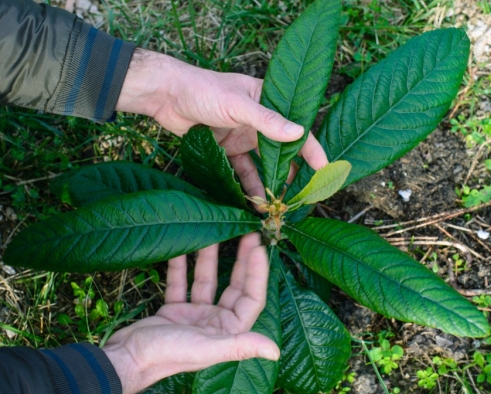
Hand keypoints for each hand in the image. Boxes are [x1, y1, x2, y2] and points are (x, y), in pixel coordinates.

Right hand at [102, 233, 278, 393]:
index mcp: (228, 332)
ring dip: (209, 259)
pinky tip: (181, 247)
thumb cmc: (167, 355)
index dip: (257, 273)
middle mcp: (215, 323)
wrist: (126, 359)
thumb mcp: (206, 348)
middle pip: (234, 286)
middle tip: (247, 234)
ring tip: (215, 233)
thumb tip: (275, 352)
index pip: (251, 298)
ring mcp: (195, 316)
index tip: (258, 247)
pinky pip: (181, 283)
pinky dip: (181, 266)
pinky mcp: (174, 310)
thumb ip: (240, 347)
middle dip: (241, 261)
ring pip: (206, 281)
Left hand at [116, 49, 327, 197]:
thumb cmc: (203, 90)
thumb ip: (267, 121)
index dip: (311, 148)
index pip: (296, 127)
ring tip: (274, 205)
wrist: (166, 96)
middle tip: (300, 195)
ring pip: (262, 164)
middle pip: (281, 150)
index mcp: (267, 102)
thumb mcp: (237, 104)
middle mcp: (258, 121)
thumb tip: (298, 133)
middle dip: (292, 172)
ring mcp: (242, 136)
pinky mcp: (226, 150)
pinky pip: (241, 171)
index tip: (324, 169)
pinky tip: (252, 201)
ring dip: (268, 183)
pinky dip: (247, 185)